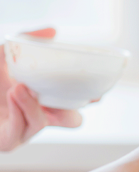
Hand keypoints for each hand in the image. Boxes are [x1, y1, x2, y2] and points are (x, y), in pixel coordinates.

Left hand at [0, 28, 82, 150]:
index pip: (77, 101)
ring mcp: (24, 130)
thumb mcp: (6, 54)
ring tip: (21, 87)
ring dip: (34, 106)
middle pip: (72, 120)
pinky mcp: (8, 141)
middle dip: (74, 107)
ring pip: (42, 124)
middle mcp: (39, 116)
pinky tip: (15, 93)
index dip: (92, 96)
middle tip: (71, 92)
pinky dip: (19, 111)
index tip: (97, 86)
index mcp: (47, 99)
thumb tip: (52, 30)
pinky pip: (19, 132)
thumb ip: (27, 39)